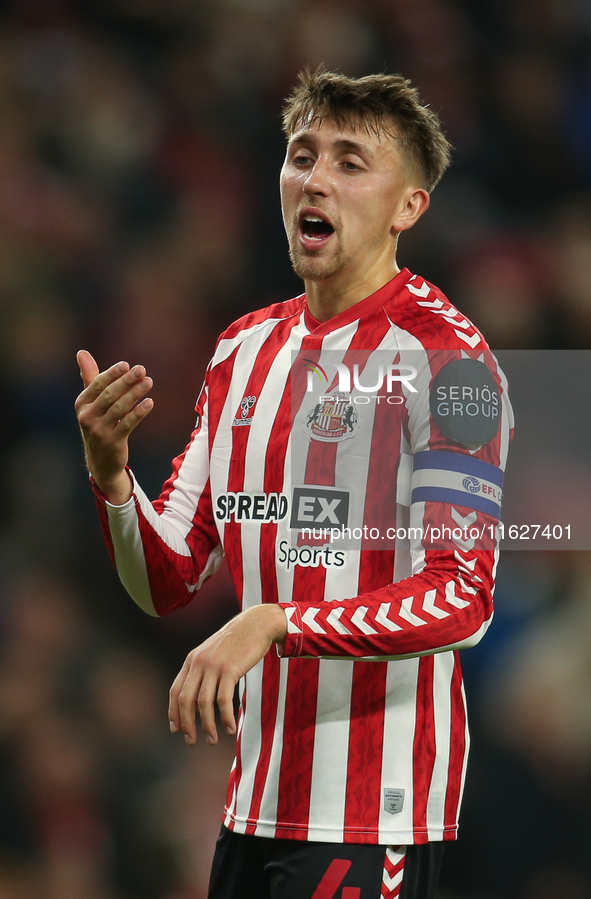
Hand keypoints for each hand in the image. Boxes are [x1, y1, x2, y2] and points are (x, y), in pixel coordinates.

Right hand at [75, 350, 153, 503]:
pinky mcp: (113, 442)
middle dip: (126, 381)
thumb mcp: (92, 402)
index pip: (97, 384)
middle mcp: (87, 416)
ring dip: (135, 394)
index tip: (127, 365)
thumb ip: (90, 377)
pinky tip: (149, 403)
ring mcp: (99, 430)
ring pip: (120, 408)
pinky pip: (127, 424)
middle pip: (109, 395)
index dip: (112, 374)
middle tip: (142, 370)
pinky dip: (139, 413)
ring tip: (149, 382)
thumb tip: (81, 352)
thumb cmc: (98, 424)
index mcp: (82, 404)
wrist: (101, 461)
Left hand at [169, 605, 287, 745]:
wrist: (256, 624)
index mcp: (192, 660)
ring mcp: (214, 666)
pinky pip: (224, 700)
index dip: (174, 712)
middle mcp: (199, 663)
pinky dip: (225, 718)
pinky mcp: (230, 669)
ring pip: (204, 703)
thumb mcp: (212, 653)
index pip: (175, 691)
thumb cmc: (236, 642)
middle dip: (187, 724)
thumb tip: (197, 700)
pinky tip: (230, 729)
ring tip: (212, 740)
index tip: (176, 730)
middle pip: (186, 700)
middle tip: (191, 742)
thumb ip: (202, 671)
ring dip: (207, 726)